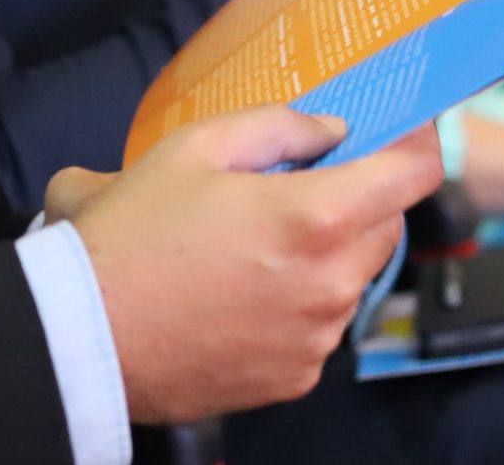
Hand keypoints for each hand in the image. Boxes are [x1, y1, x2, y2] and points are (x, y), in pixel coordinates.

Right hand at [46, 110, 442, 424]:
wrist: (86, 333)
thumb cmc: (134, 234)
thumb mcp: (195, 148)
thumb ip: (278, 127)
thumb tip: (331, 131)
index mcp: (317, 218)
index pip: (413, 175)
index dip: (417, 143)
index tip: (405, 129)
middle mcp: (332, 284)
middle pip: (383, 226)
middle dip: (357, 198)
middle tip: (299, 184)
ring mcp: (317, 338)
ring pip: (350, 278)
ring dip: (324, 253)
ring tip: (251, 243)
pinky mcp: (294, 377)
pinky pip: (318, 326)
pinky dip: (297, 302)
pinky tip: (240, 291)